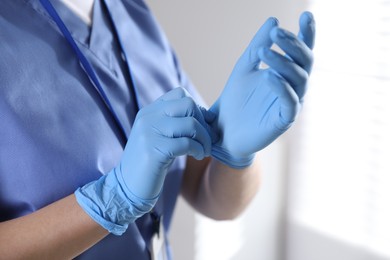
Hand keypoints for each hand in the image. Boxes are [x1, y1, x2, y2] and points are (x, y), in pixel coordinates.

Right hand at [75, 87, 215, 234]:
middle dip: (203, 123)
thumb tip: (210, 116)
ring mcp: (149, 132)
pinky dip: (198, 150)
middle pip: (188, 105)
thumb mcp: (161, 137)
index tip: (201, 126)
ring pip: (191, 124)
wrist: (127, 186)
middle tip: (206, 140)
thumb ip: (178, 123)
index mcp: (149, 111)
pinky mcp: (153, 150)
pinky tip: (197, 156)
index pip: (180, 94)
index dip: (197, 109)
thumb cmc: (150, 163)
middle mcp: (148, 117)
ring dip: (204, 139)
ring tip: (203, 151)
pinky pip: (187, 143)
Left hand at [210, 12, 315, 167]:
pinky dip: (281, 88)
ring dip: (283, 63)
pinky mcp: (283, 120)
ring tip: (265, 52)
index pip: (301, 51)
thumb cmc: (235, 100)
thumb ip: (258, 46)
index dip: (306, 34)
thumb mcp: (244, 68)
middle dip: (293, 45)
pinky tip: (268, 76)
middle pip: (304, 62)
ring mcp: (290, 104)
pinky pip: (290, 103)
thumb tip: (273, 20)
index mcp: (285, 73)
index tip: (305, 15)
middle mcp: (292, 87)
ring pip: (298, 79)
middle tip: (276, 33)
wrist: (223, 131)